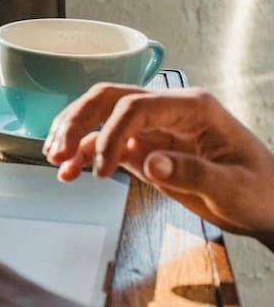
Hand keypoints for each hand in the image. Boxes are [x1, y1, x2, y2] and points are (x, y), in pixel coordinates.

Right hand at [45, 84, 273, 245]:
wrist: (269, 206)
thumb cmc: (261, 192)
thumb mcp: (235, 187)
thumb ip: (194, 173)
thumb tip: (150, 162)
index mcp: (192, 108)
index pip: (136, 106)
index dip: (111, 134)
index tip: (103, 169)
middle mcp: (167, 110)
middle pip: (109, 100)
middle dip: (77, 121)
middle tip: (57, 151)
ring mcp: (153, 128)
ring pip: (99, 116)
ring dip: (73, 134)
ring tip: (55, 160)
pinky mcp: (144, 148)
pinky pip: (105, 143)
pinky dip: (83, 155)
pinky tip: (69, 171)